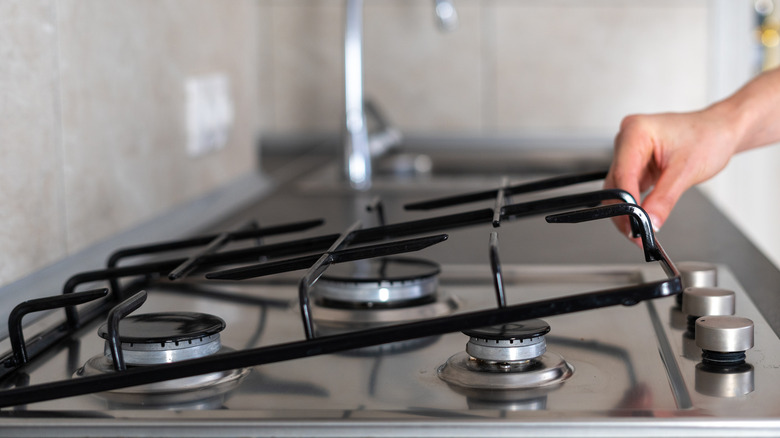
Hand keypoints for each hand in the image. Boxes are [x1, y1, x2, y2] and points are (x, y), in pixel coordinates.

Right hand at [604, 109, 738, 236]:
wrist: (720, 130)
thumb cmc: (708, 136)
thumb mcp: (687, 170)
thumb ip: (665, 198)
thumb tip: (650, 221)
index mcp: (636, 131)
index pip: (623, 173)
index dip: (627, 203)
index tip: (634, 226)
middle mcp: (627, 140)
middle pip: (616, 183)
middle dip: (625, 212)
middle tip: (639, 234)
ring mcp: (629, 152)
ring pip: (618, 189)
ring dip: (628, 211)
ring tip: (643, 230)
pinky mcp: (635, 164)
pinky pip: (628, 188)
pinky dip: (635, 205)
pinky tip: (644, 217)